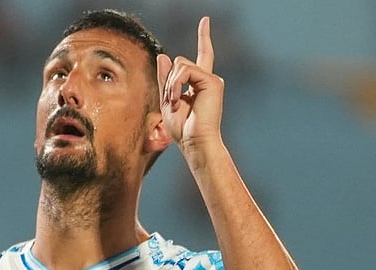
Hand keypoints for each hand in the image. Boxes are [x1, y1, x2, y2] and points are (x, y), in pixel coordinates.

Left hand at [157, 17, 223, 147]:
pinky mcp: (212, 82)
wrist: (195, 142)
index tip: (205, 20)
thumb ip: (166, 79)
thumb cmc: (183, 129)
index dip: (204, 37)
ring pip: (181, 64)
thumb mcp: (167, 100)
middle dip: (169, 80)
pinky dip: (176, 84)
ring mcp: (212, 80)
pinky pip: (185, 70)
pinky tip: (177, 99)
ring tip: (174, 103)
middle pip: (180, 62)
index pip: (202, 56)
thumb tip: (163, 56)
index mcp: (199, 84)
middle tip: (171, 103)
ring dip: (171, 84)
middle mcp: (208, 80)